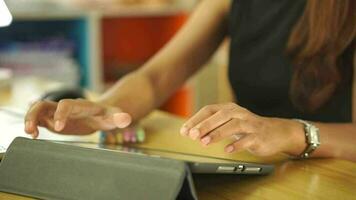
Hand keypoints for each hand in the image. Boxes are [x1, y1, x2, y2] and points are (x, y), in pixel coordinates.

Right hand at [24, 99, 131, 137]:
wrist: (102, 113)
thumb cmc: (108, 114)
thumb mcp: (115, 116)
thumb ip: (119, 118)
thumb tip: (126, 119)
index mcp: (80, 105)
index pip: (66, 105)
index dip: (60, 114)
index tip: (58, 127)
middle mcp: (65, 107)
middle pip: (44, 103)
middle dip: (35, 114)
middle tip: (31, 129)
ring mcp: (57, 112)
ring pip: (37, 109)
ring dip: (29, 119)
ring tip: (29, 133)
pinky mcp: (53, 119)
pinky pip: (39, 119)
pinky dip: (33, 125)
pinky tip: (34, 135)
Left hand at [180, 103, 304, 156]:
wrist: (275, 132)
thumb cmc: (247, 128)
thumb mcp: (228, 123)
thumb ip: (212, 126)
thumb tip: (191, 132)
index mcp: (229, 108)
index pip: (209, 110)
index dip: (195, 120)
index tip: (184, 131)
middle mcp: (239, 113)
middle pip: (220, 115)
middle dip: (204, 125)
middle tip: (192, 135)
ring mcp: (250, 124)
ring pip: (233, 125)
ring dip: (217, 134)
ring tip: (205, 142)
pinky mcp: (258, 135)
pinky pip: (247, 139)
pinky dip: (237, 144)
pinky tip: (227, 149)